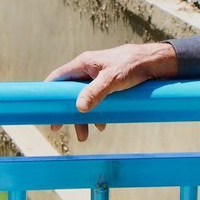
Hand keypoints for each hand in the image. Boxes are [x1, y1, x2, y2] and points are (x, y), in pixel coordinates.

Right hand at [44, 42, 178, 141]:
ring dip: (83, 118)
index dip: (49, 92)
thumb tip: (79, 108)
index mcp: (84, 64)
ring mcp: (98, 78)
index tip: (43, 109)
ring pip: (84, 99)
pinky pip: (97, 101)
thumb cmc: (133, 65)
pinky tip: (102, 125)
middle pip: (69, 93)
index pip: (58, 77)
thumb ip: (95, 92)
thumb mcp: (112, 80)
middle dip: (66, 112)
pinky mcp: (109, 85)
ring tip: (84, 136)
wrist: (155, 63)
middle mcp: (88, 70)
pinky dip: (97, 114)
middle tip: (58, 128)